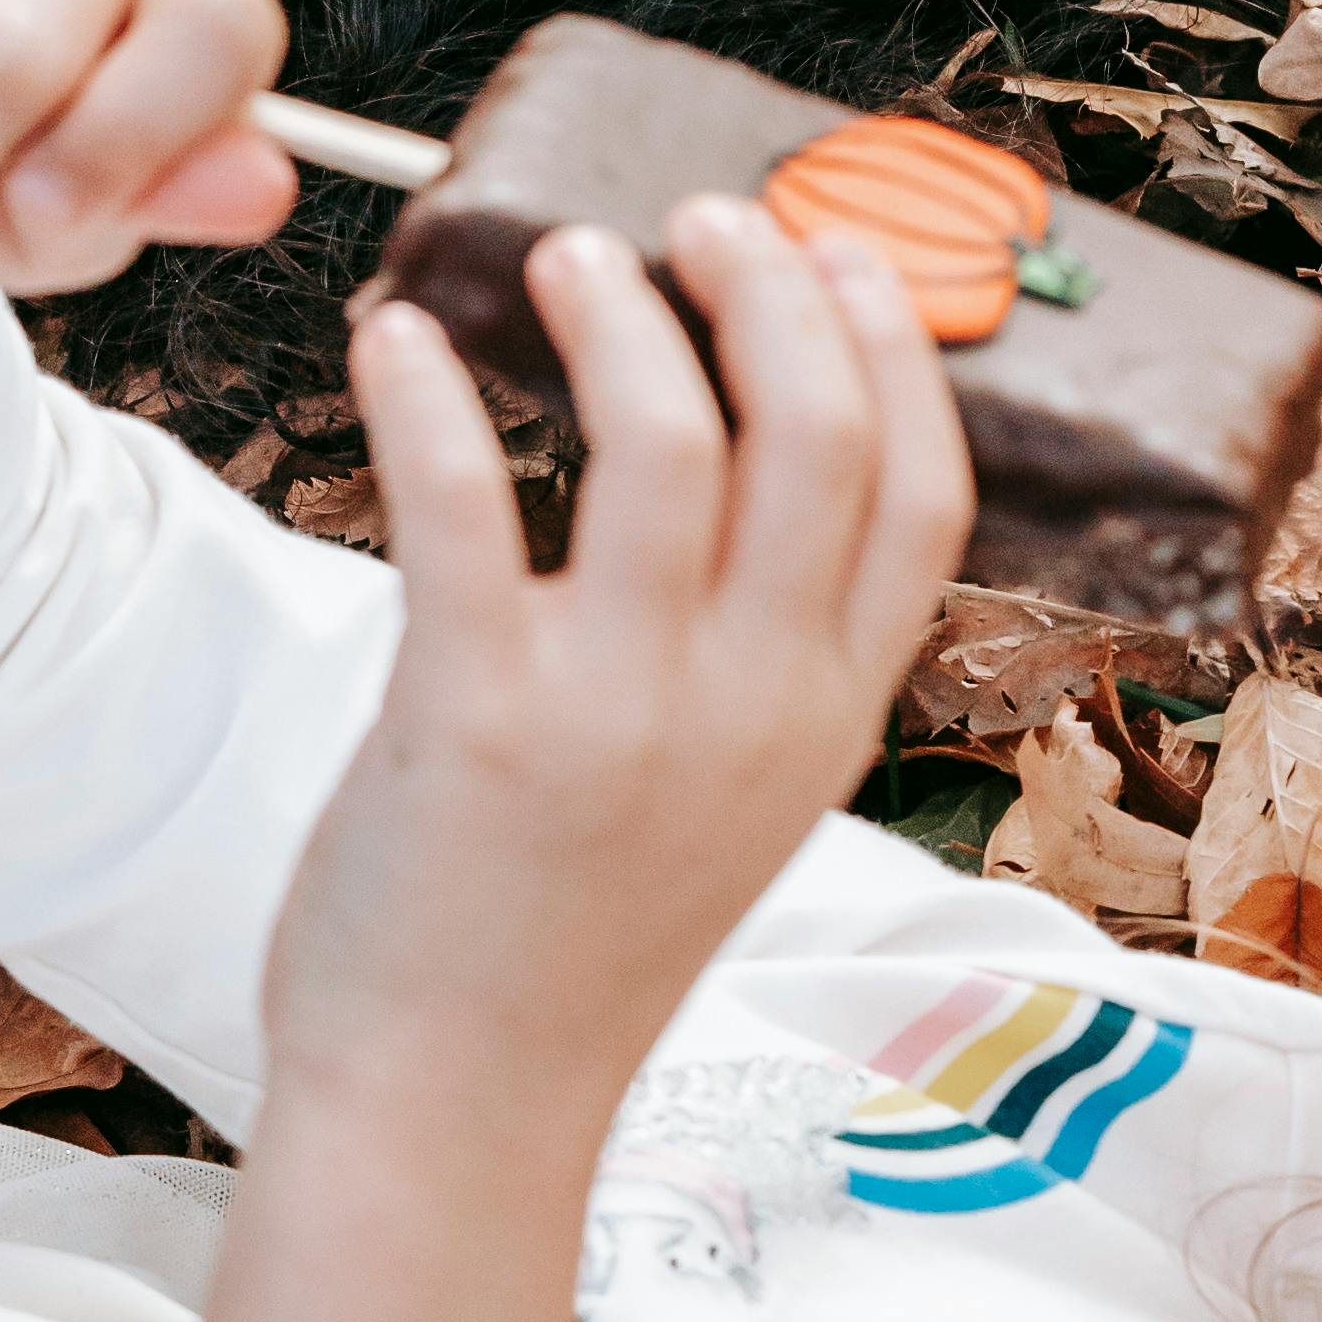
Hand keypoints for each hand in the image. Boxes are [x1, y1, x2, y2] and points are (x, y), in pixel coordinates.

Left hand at [202, 204, 974, 1321]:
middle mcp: (752, 705)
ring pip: (667, 440)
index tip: (839, 253)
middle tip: (696, 224)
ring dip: (615, 314)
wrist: (458, 1096)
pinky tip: (396, 338)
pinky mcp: (476, 717)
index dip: (891, 347)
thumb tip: (762, 473)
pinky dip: (427, 395)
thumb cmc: (571, 932)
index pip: (924, 492)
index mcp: (827, 716)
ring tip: (564, 257)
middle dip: (765, 287)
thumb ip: (766, 655)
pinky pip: (465, 505)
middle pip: (816, 431)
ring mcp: (623, 713)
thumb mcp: (734, 796)